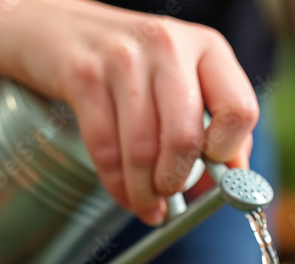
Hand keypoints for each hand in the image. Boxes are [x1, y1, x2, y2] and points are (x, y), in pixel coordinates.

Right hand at [0, 0, 258, 224]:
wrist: (56, 28)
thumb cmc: (133, 66)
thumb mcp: (184, 78)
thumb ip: (217, 123)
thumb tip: (239, 181)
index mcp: (207, 48)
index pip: (239, 109)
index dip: (229, 153)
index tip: (214, 172)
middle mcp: (169, 47)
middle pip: (186, 137)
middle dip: (176, 180)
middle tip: (169, 195)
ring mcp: (123, 59)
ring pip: (143, 149)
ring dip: (144, 191)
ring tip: (146, 204)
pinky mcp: (84, 76)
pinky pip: (106, 148)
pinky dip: (117, 184)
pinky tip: (124, 195)